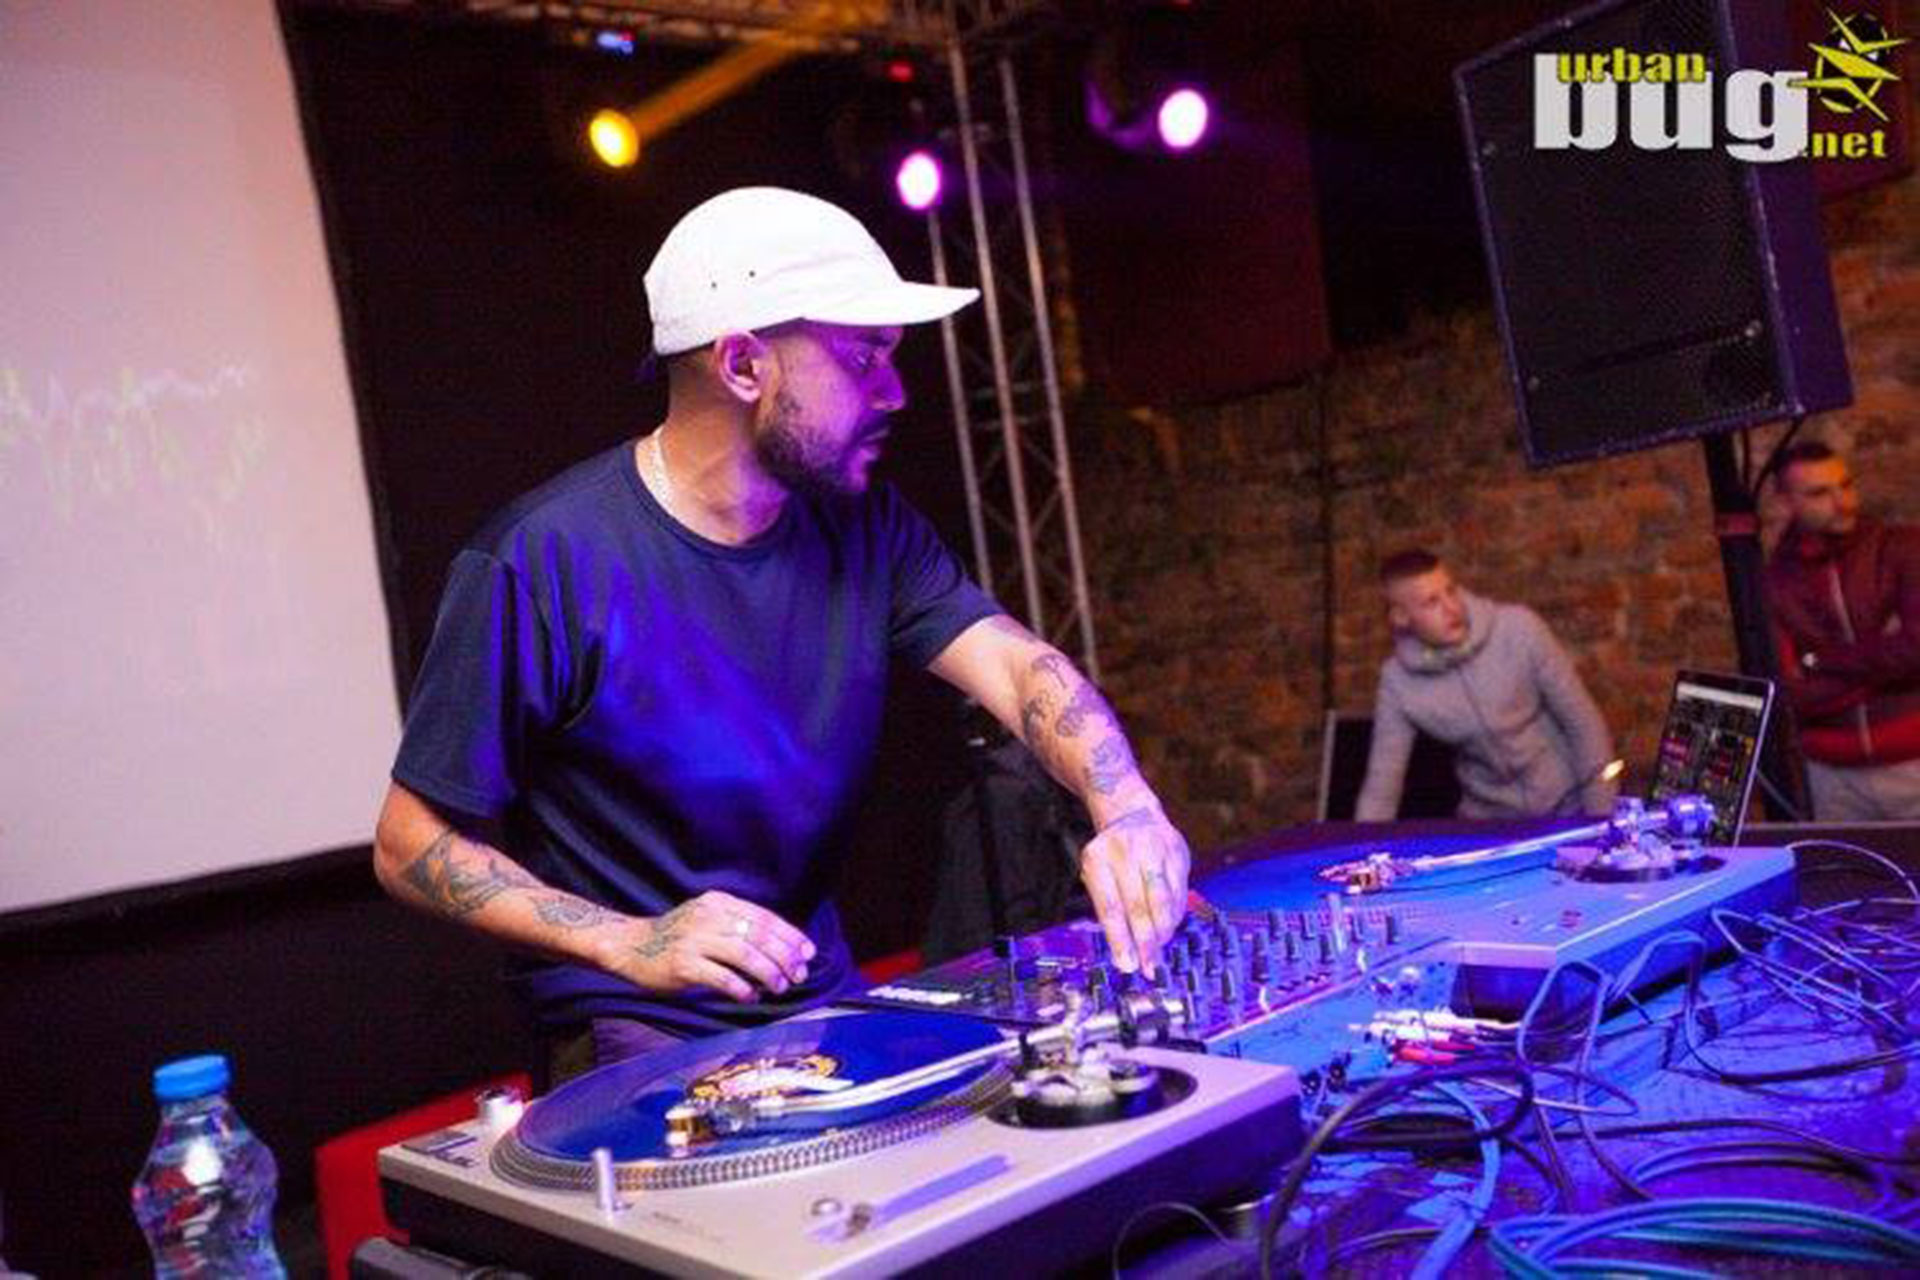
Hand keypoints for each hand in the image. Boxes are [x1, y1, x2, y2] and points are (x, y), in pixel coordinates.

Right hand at [599, 891, 815, 1001]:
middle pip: (759, 935)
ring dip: (768, 973)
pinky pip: (722, 977)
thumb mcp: (707, 918)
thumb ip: (737, 926)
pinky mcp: (683, 964)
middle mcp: (708, 917)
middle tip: (798, 974)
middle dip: (785, 957)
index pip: (764, 917)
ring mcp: (694, 940)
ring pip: (745, 955)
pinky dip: (742, 988)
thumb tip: (780, 948)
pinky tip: (751, 996)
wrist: (631, 946)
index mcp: (718, 902)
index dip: (790, 936)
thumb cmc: (676, 937)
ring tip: (780, 987)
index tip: (807, 953)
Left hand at [1076, 807, 1190, 974]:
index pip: (1110, 907)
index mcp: (1098, 858)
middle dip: (1145, 942)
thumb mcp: (1097, 874)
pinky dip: (1174, 915)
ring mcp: (1154, 848)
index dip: (1120, 939)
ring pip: (1163, 901)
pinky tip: (1168, 929)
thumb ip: (1109, 909)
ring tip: (1158, 951)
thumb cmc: (1111, 856)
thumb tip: (1125, 953)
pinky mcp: (1177, 851)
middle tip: (1148, 967)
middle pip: (1139, 906)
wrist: (1134, 814)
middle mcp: (1126, 851)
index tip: (1126, 965)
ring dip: (1163, 932)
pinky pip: (1179, 892)